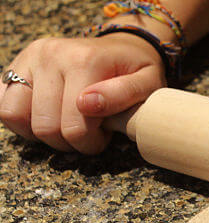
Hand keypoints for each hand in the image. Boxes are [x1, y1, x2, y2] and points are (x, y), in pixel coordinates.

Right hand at [0, 33, 165, 153]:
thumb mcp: (148, 83)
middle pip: (44, 127)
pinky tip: (46, 118)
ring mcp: (31, 58)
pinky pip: (4, 104)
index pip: (74, 127)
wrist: (122, 46)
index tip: (104, 136)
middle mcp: (51, 56)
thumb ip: (123, 95)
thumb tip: (87, 105)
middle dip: (68, 143)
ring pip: (15, 116)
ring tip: (66, 125)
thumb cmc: (136, 70)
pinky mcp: (18, 64)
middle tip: (88, 133)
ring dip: (41, 133)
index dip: (90, 144)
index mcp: (84, 62)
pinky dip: (21, 120)